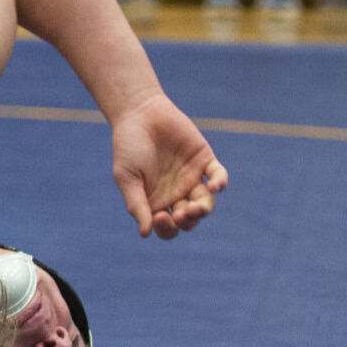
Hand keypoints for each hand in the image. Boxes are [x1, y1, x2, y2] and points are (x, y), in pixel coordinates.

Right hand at [108, 93, 227, 238]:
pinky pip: (218, 177)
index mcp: (155, 201)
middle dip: (187, 221)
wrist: (139, 113)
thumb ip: (136, 204)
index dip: (166, 229)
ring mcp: (192, 178)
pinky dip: (220, 183)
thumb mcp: (126, 177)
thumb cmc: (127, 146)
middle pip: (189, 219)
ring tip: (195, 208)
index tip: (160, 218)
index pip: (167, 228)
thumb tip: (146, 234)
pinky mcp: (205, 161)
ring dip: (203, 210)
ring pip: (206, 203)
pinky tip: (215, 186)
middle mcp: (176, 193)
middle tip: (180, 213)